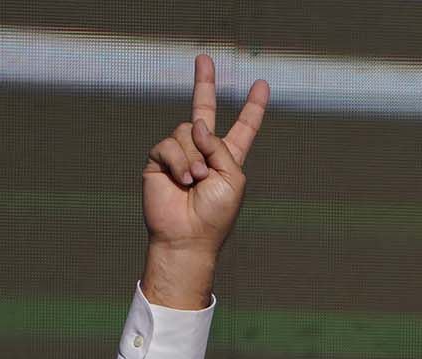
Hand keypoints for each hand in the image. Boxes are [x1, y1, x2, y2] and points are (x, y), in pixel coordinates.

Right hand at [142, 53, 269, 308]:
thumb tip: (197, 124)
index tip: (262, 85)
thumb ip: (220, 147)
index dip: (252, 109)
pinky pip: (169, 144)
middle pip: (203, 111)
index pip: (242, 128)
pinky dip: (178, 161)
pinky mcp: (159, 160)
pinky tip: (182, 180)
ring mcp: (180, 154)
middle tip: (204, 58)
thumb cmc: (215, 215)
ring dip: (194, 156)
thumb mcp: (232, 179)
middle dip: (204, 84)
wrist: (187, 237)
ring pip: (187, 130)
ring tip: (196, 181)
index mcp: (228, 159)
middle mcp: (203, 152)